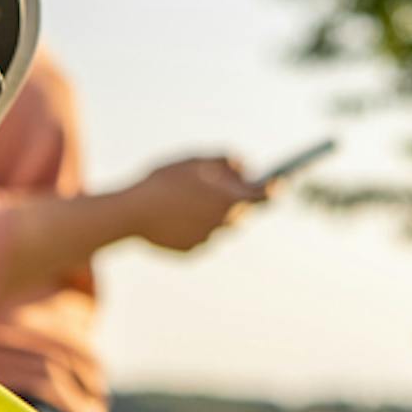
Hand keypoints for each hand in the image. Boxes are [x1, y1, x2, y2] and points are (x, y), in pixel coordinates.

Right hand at [122, 156, 269, 252]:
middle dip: (232, 199)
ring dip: (210, 213)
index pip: (262, 196)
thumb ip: (224, 160)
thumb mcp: (194, 161)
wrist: (131, 213)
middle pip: (239, 212)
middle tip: (220, 186)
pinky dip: (191, 226)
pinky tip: (174, 215)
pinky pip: (198, 237)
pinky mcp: (191, 252)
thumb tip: (244, 167)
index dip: (273, 188)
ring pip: (217, 225)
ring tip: (187, 199)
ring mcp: (207, 240)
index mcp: (228, 200)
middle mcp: (223, 224)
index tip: (280, 183)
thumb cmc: (163, 182)